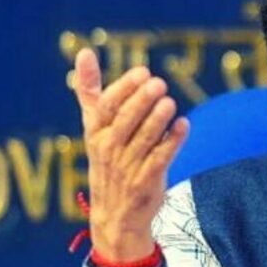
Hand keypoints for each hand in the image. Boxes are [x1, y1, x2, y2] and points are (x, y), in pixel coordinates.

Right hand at [73, 48, 188, 260]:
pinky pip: (161, 159)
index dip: (123, 89)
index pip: (106, 107)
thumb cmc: (106, 159)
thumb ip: (89, 90)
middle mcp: (108, 149)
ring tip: (170, 102)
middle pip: (125, 121)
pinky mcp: (146, 182)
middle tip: (159, 82)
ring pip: (144, 139)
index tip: (141, 72)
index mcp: (95, 133)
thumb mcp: (93, 126)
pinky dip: (172, 142)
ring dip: (158, 120)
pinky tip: (184, 125)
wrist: (113, 216)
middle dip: (141, 101)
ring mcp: (127, 167)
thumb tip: (83, 51)